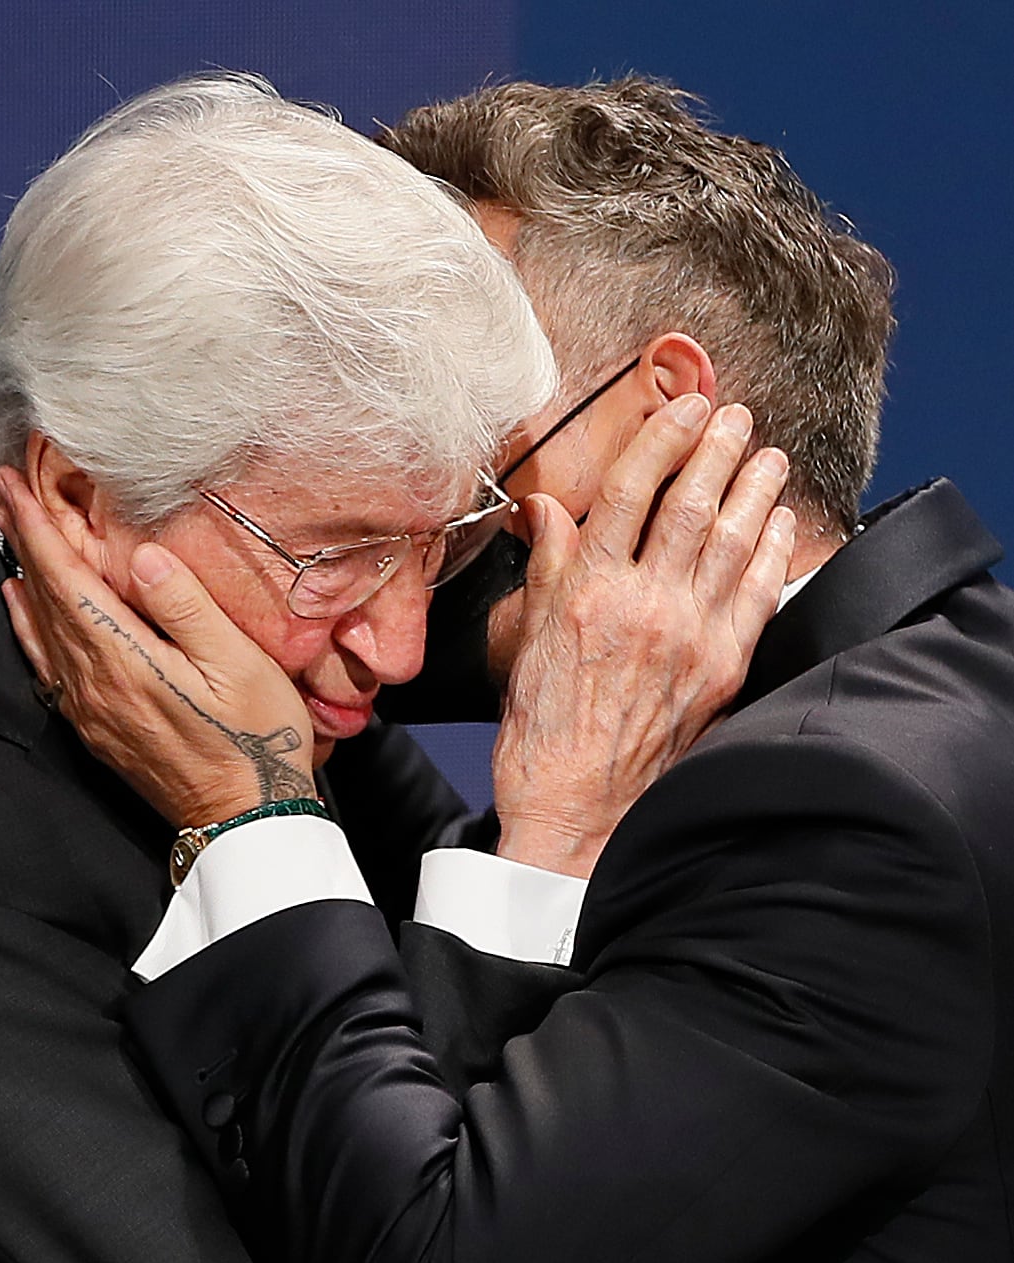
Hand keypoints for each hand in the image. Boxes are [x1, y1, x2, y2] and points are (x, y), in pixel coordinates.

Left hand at [0, 469, 314, 828]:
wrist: (247, 814)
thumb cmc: (256, 738)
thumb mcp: (237, 664)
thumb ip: (185, 607)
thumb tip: (140, 556)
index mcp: (123, 660)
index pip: (65, 581)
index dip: (37, 529)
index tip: (13, 484)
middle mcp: (93, 685)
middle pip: (44, 600)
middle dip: (24, 542)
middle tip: (6, 492)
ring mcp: (90, 710)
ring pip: (40, 630)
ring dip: (24, 578)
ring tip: (13, 535)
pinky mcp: (97, 728)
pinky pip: (47, 665)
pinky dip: (28, 628)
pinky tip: (22, 609)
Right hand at [492, 396, 793, 876]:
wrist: (576, 811)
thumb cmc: (541, 736)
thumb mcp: (526, 643)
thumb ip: (547, 567)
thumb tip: (546, 511)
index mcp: (585, 591)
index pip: (632, 490)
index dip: (663, 437)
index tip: (686, 407)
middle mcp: (643, 604)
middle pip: (691, 503)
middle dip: (720, 449)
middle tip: (737, 417)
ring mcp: (689, 636)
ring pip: (732, 540)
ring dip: (756, 489)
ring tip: (769, 456)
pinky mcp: (721, 670)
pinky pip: (757, 594)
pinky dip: (772, 551)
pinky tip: (780, 524)